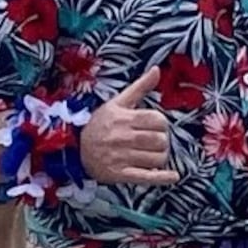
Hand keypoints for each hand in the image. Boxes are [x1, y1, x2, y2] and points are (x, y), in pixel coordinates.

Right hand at [79, 64, 180, 185]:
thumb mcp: (118, 102)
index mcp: (124, 118)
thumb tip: (157, 70)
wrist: (74, 148)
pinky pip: (147, 177)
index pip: (158, 121)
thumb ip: (140, 87)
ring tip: (152, 154)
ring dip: (161, 157)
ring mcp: (121, 158)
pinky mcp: (120, 175)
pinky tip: (173, 176)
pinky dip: (162, 178)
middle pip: (160, 140)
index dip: (162, 124)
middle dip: (163, 141)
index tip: (156, 127)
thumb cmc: (100, 123)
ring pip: (157, 158)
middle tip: (155, 141)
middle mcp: (123, 138)